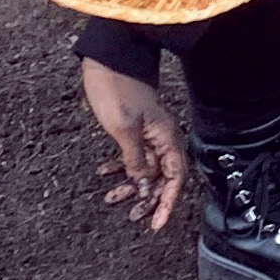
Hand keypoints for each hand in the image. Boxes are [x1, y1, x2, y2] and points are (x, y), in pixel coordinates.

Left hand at [83, 61, 187, 231]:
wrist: (107, 57)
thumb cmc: (117, 88)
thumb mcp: (124, 128)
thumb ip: (135, 159)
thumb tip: (143, 184)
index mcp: (165, 137)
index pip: (174, 178)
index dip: (167, 202)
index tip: (156, 222)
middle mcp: (161, 137)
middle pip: (161, 177)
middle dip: (147, 198)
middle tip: (132, 215)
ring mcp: (148, 132)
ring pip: (144, 168)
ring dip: (130, 185)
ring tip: (112, 197)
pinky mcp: (134, 128)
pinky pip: (132, 155)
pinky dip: (120, 167)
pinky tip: (104, 172)